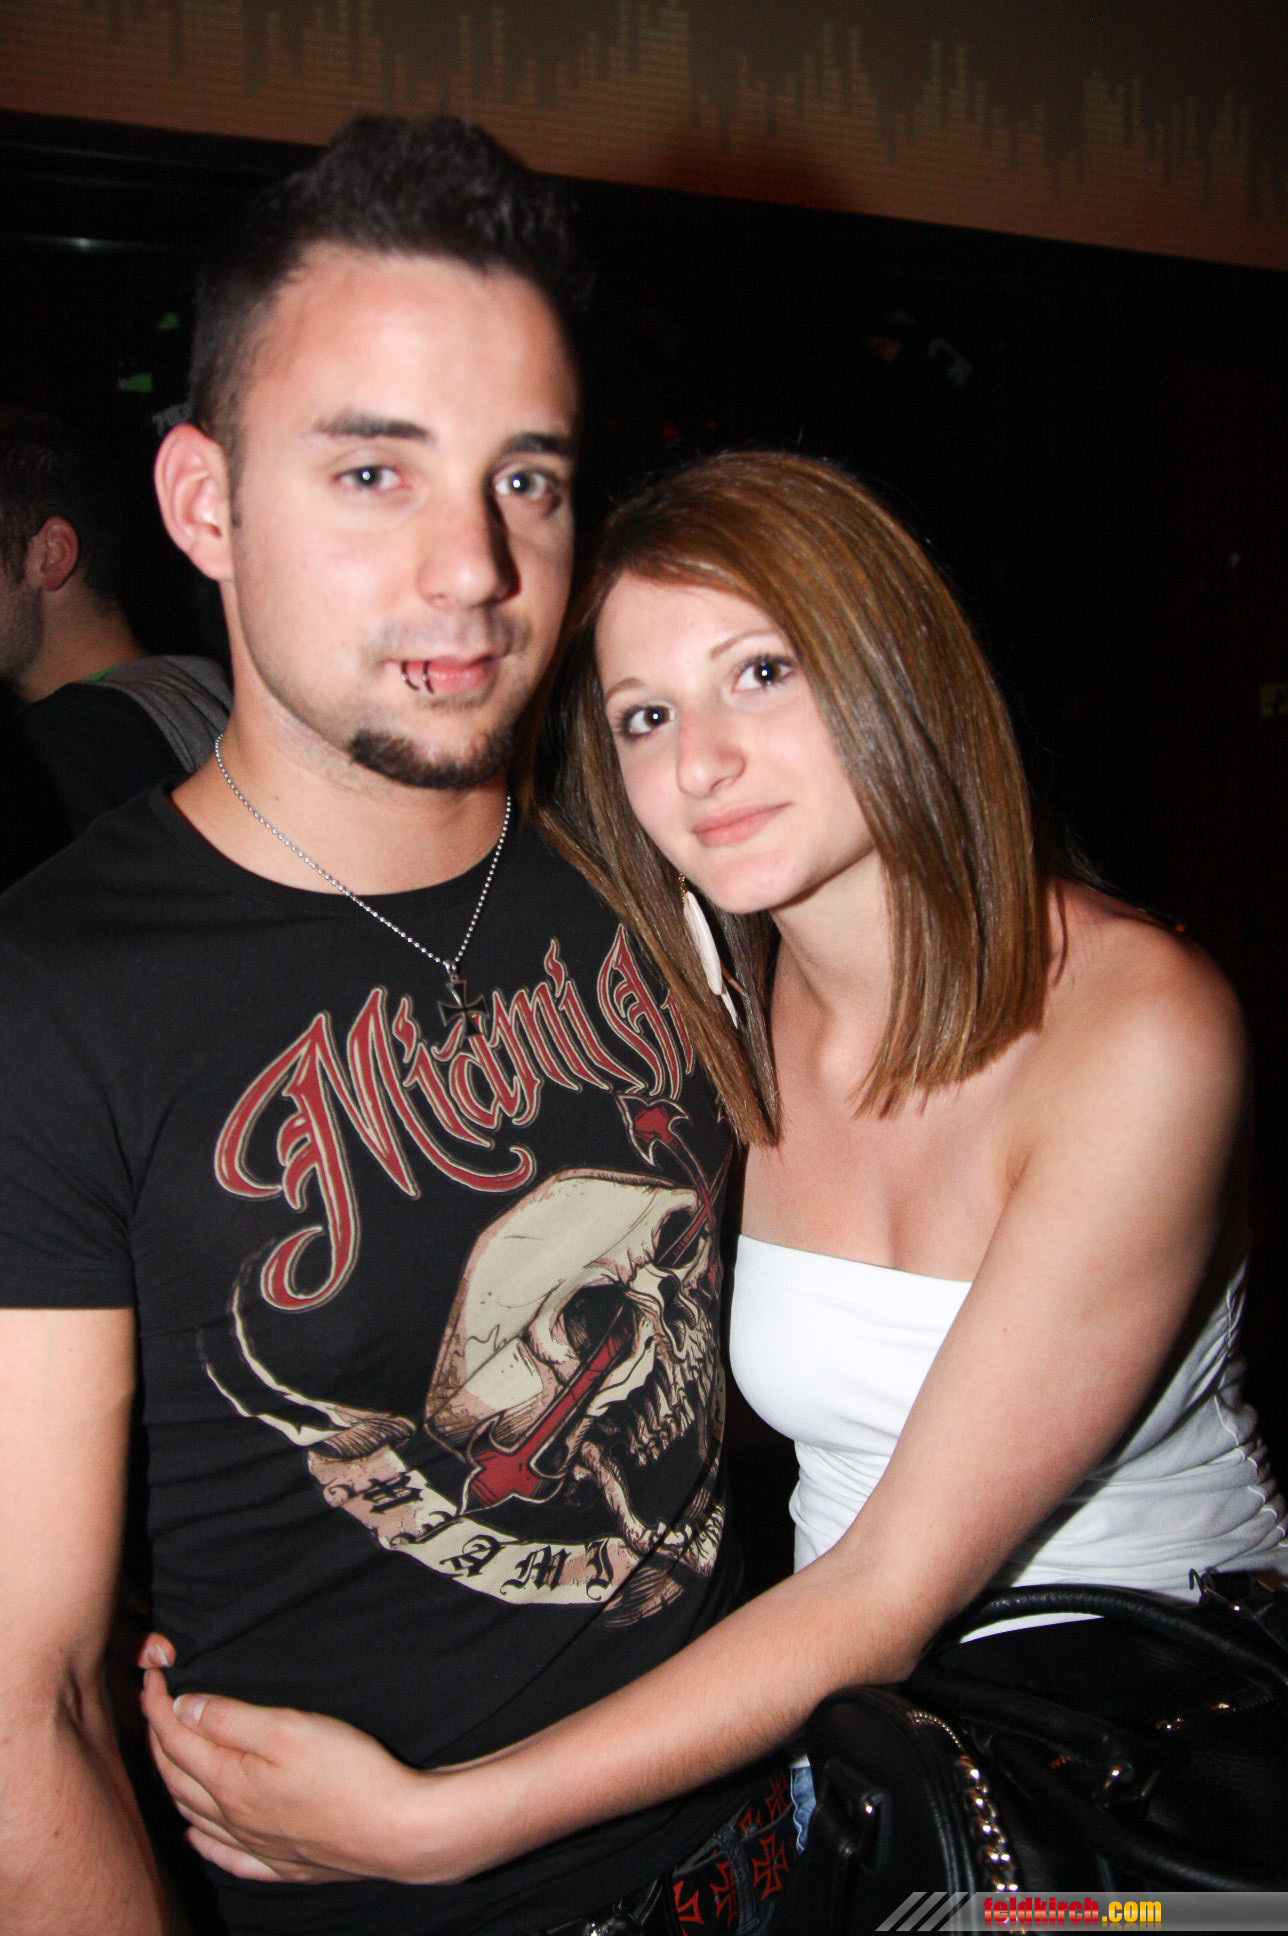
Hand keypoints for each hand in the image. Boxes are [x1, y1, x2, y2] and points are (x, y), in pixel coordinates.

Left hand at [139, 1654, 431, 1884]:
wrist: (396, 1830)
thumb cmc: (347, 1773)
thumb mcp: (287, 1728)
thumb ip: (230, 1720)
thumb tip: (183, 1709)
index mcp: (231, 1782)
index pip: (177, 1739)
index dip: (157, 1704)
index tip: (150, 1676)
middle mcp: (234, 1818)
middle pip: (178, 1777)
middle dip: (159, 1738)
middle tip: (153, 1706)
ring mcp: (258, 1845)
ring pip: (196, 1816)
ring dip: (173, 1784)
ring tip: (166, 1759)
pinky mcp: (284, 1862)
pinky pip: (226, 1857)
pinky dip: (204, 1843)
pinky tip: (197, 1837)